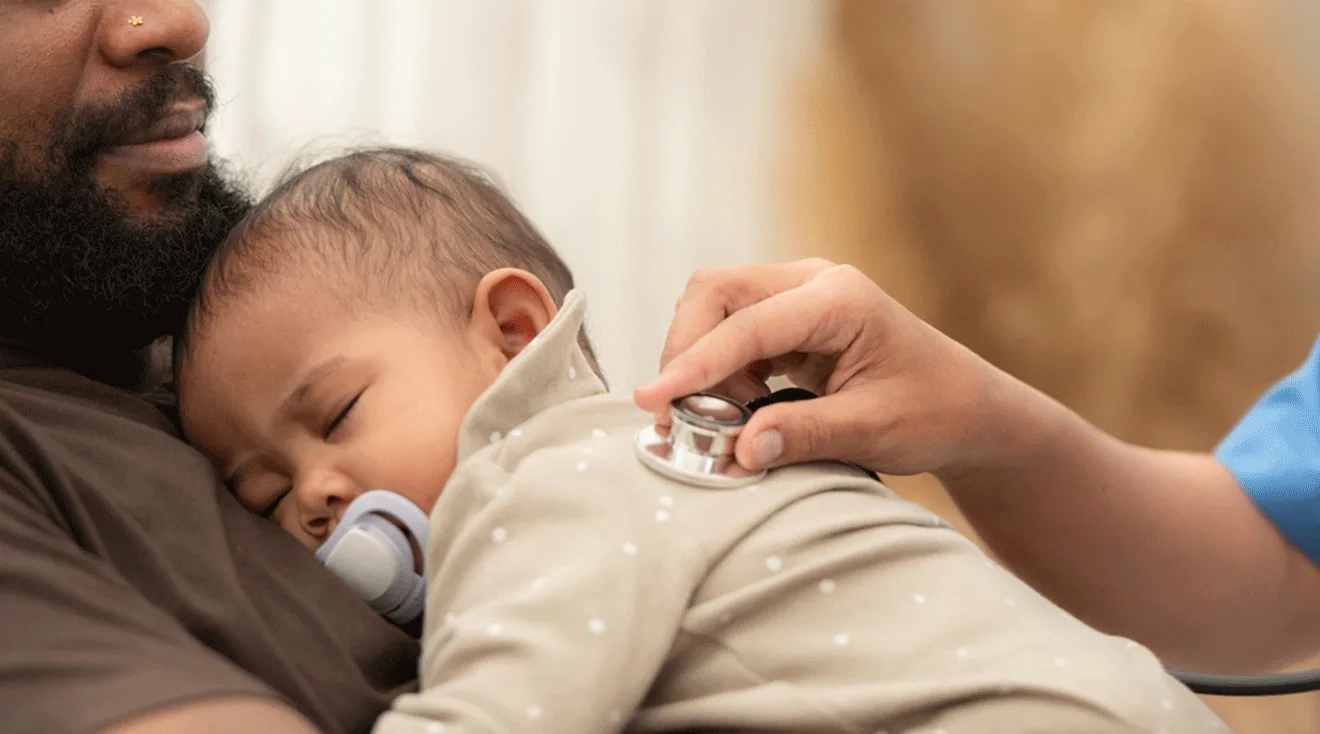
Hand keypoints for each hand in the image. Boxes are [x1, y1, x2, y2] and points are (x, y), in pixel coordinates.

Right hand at [634, 259, 1004, 475]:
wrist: (967, 406)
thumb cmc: (934, 413)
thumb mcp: (874, 431)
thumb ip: (803, 436)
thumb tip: (738, 450)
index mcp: (841, 299)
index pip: (747, 324)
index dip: (696, 364)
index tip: (654, 400)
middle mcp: (813, 283)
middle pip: (715, 293)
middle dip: (685, 352)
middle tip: (677, 418)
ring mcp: (798, 295)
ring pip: (713, 309)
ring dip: (700, 365)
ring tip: (721, 423)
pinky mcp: (788, 318)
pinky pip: (730, 332)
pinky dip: (717, 372)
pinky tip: (735, 412)